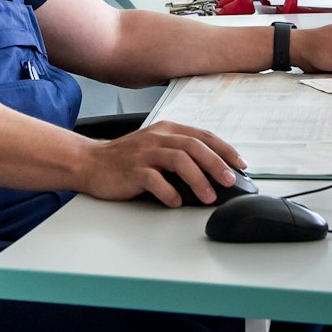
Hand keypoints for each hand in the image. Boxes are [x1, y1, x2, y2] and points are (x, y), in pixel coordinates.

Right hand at [77, 121, 246, 206]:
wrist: (91, 162)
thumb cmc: (127, 159)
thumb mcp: (156, 148)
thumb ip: (181, 155)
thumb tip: (213, 174)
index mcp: (167, 130)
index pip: (202, 136)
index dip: (224, 149)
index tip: (241, 164)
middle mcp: (158, 137)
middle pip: (194, 146)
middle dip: (216, 164)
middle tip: (230, 181)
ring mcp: (144, 153)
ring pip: (178, 160)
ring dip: (197, 178)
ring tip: (208, 196)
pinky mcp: (132, 170)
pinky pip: (154, 179)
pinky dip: (168, 191)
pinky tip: (175, 202)